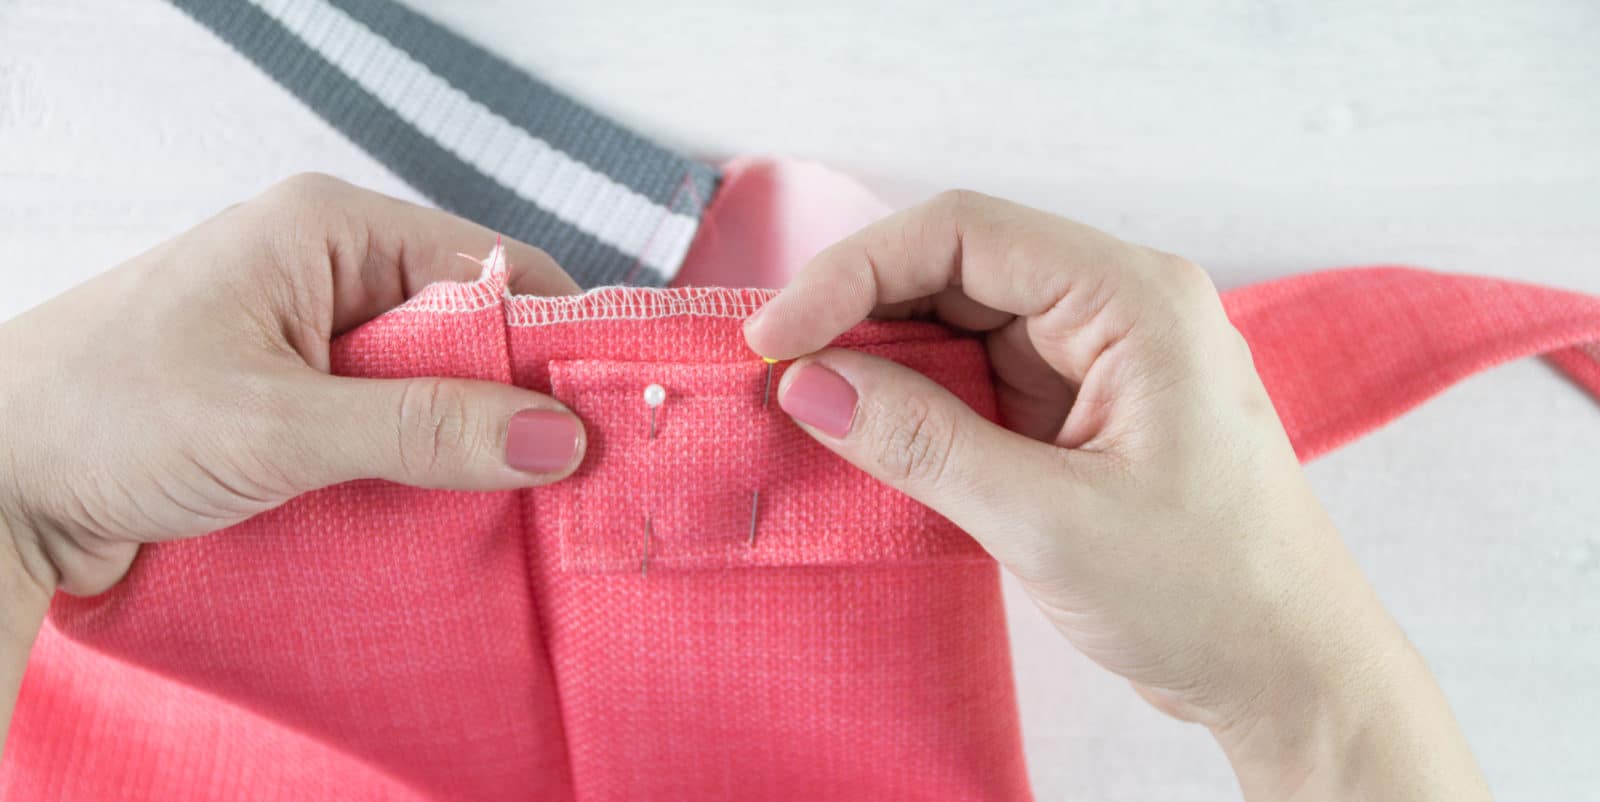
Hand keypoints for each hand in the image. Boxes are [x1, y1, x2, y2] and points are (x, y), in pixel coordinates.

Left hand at [0, 175, 587, 749]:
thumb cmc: (107, 419)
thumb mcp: (278, 425)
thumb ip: (426, 429)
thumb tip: (562, 438)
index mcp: (328, 228)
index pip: (490, 267)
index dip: (555, 340)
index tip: (611, 418)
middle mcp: (326, 268)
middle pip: (469, 329)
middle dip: (517, 402)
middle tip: (576, 480)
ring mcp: (307, 335)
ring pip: (432, 385)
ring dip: (466, 444)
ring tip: (524, 506)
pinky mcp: (291, 397)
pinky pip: (388, 424)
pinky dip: (420, 467)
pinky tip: (449, 513)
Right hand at [745, 190, 1490, 800]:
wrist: (1288, 673)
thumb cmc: (1212, 596)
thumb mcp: (1053, 523)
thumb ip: (925, 444)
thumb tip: (808, 383)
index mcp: (1134, 299)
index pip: (965, 234)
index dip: (854, 272)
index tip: (777, 337)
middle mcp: (1117, 307)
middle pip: (955, 268)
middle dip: (858, 312)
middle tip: (777, 374)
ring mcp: (1099, 357)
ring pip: (958, 322)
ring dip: (880, 358)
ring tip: (807, 405)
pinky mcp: (1080, 408)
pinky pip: (977, 376)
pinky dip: (916, 401)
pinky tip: (868, 432)